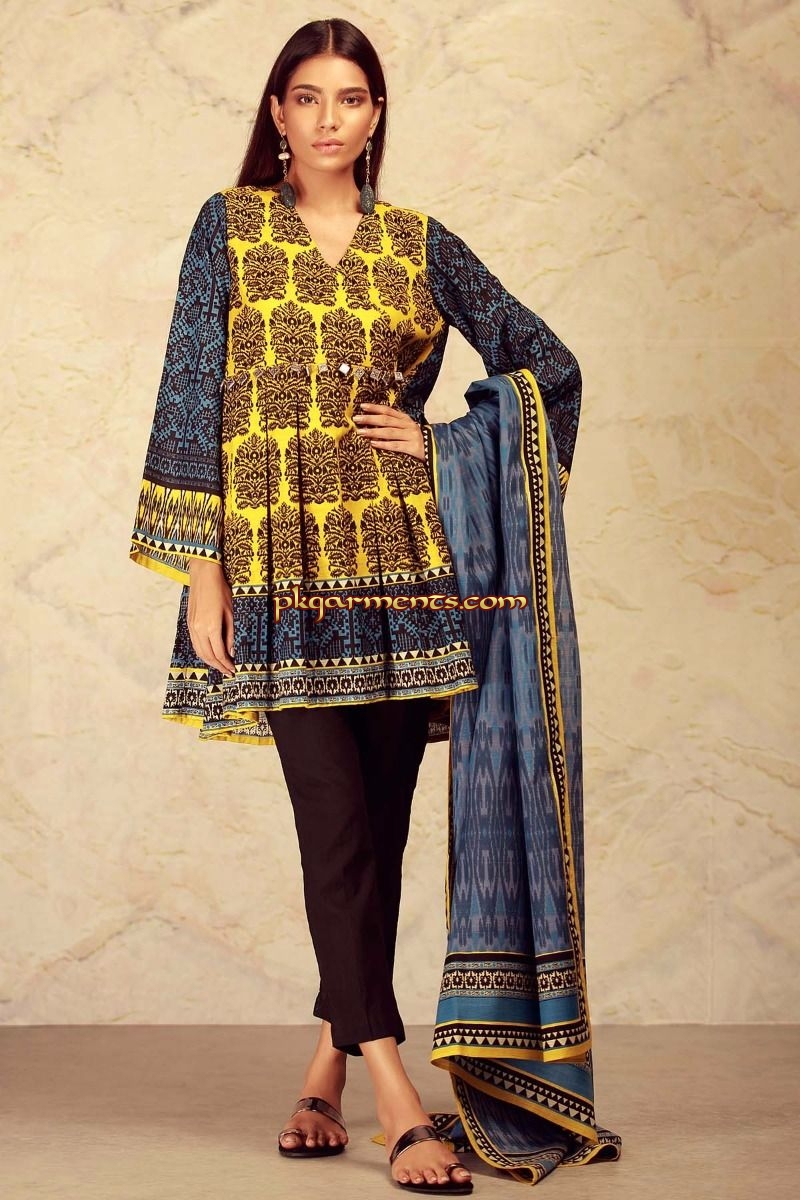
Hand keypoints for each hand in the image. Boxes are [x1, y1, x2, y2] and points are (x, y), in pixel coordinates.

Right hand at [187, 559, 235, 677]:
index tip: (234, 669)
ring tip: (220, 666)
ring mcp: (192, 627)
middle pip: (208, 656)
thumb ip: (231, 634)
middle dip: (218, 666)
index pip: (219, 653)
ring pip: (199, 651)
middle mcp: (199, 629)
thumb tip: (232, 651)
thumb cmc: (221, 591)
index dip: (226, 664)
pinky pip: (195, 643)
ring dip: (209, 661)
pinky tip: (210, 654)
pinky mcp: (189, 623)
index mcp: (211, 627)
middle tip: (228, 672)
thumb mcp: (231, 612)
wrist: (203, 575)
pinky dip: (202, 652)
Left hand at [352, 402, 424, 459]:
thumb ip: (395, 425)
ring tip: (361, 432)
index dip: (375, 407)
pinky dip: (384, 444)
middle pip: (386, 420)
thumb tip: (374, 423)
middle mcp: (408, 425)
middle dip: (370, 418)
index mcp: (405, 419)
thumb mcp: (408, 428)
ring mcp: (411, 436)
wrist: (437, 449)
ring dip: (373, 431)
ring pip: (389, 432)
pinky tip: (373, 444)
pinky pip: (396, 445)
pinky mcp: (413, 448)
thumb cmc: (418, 439)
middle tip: (356, 419)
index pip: (388, 410)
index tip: (362, 406)